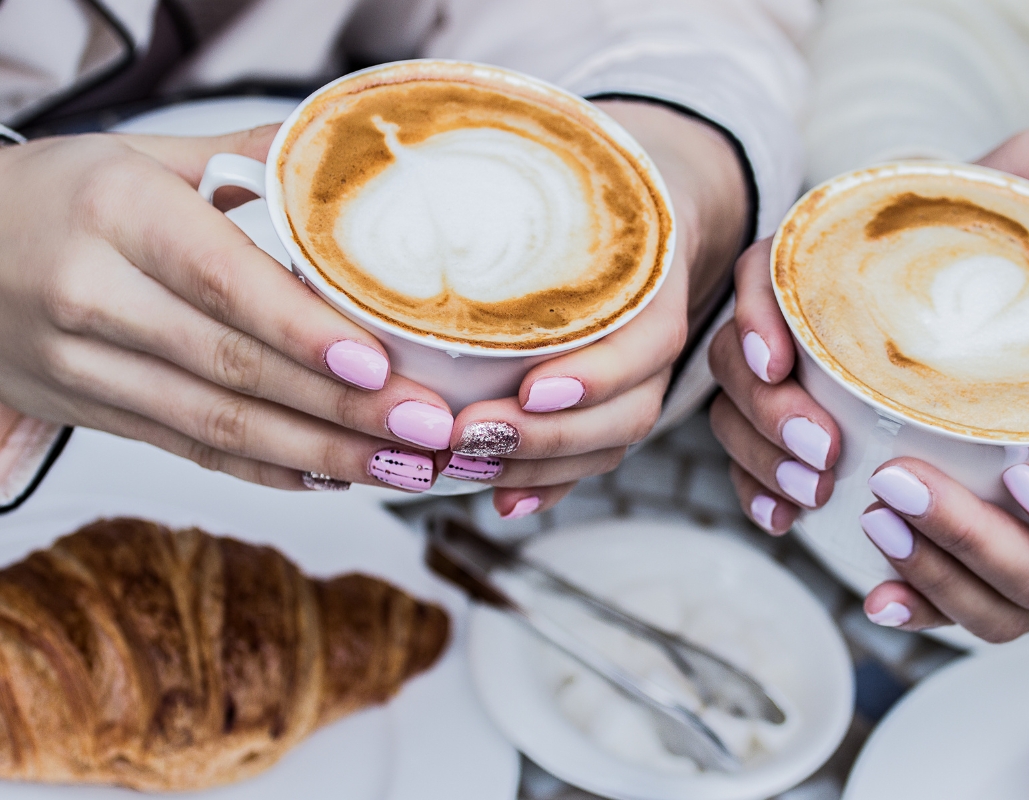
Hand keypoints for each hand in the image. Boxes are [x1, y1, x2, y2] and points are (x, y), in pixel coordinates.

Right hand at [0, 128, 464, 491]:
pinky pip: (191, 450)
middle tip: (426, 427)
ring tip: (404, 466)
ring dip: (321, 454)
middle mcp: (92, 296)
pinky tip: (336, 476)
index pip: (223, 281)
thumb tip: (351, 161)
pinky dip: (269, 470)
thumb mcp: (149, 155)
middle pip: (233, 368)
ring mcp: (84, 367)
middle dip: (341, 407)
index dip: (303, 332)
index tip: (379, 363)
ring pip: (216, 425)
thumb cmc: (66, 193)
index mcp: (116, 214)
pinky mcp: (92, 414)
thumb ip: (251, 161)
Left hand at [442, 100, 750, 517]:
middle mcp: (657, 340)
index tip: (531, 389)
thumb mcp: (566, 171)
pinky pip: (593, 458)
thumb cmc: (588, 185)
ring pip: (611, 444)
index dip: (594, 376)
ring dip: (541, 468)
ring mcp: (641, 378)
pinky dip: (549, 487)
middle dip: (549, 438)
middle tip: (468, 437)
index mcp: (658, 281)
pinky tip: (503, 504)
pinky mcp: (612, 405)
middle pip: (628, 411)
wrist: (643, 198)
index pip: (644, 344)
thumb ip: (496, 185)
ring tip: (470, 472)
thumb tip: (364, 198)